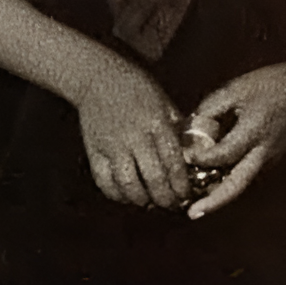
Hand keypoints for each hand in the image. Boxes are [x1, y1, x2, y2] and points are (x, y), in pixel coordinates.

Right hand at [73, 64, 187, 207]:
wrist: (98, 79)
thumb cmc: (136, 88)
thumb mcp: (165, 103)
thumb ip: (177, 129)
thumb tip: (191, 153)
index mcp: (157, 125)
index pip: (173, 163)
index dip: (180, 184)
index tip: (185, 195)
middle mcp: (135, 138)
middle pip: (152, 178)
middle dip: (164, 197)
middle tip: (170, 204)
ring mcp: (112, 146)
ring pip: (127, 183)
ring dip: (140, 198)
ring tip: (148, 202)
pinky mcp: (94, 150)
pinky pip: (104, 180)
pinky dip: (115, 193)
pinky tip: (125, 196)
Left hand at [184, 59, 285, 217]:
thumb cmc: (271, 84)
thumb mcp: (235, 89)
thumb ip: (208, 110)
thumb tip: (186, 130)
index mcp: (255, 132)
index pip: (221, 156)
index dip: (199, 159)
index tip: (184, 156)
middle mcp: (264, 151)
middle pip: (237, 185)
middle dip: (213, 201)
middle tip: (192, 214)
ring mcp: (270, 157)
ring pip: (241, 183)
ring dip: (219, 195)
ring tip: (195, 204)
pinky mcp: (271, 157)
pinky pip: (247, 174)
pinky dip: (227, 182)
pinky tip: (209, 184)